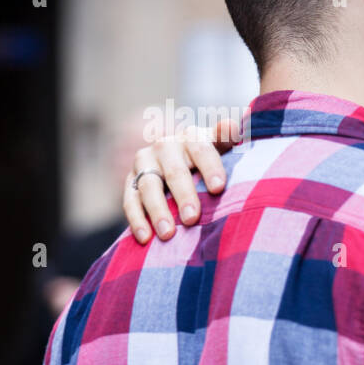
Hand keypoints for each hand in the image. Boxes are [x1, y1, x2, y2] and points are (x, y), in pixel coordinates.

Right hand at [123, 118, 239, 242]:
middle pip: (174, 171)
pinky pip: (129, 200)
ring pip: (149, 187)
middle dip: (184, 195)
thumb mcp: (220, 146)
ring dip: (158, 211)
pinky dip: (136, 220)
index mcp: (191, 137)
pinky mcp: (130, 181)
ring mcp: (144, 163)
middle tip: (193, 218)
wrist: (179, 160)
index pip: (201, 149)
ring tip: (168, 234)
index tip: (218, 187)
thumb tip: (233, 126)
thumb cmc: (208, 158)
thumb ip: (227, 138)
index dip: (210, 167)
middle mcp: (164, 147)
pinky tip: (146, 238)